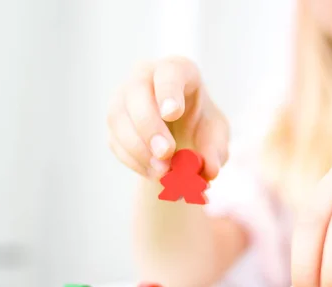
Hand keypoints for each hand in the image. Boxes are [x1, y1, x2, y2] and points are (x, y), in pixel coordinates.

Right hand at [107, 57, 228, 179]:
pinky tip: (152, 171)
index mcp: (179, 70)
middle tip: (165, 154)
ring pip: (119, 117)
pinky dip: (133, 160)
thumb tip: (209, 170)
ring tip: (162, 171)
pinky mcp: (115, 122)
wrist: (182, 139)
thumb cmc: (201, 127)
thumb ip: (215, 151)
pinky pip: (115, 140)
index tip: (172, 113)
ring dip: (139, 147)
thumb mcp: (216, 137)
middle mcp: (146, 76)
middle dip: (149, 125)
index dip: (168, 91)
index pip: (169, 71)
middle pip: (137, 91)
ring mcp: (124, 97)